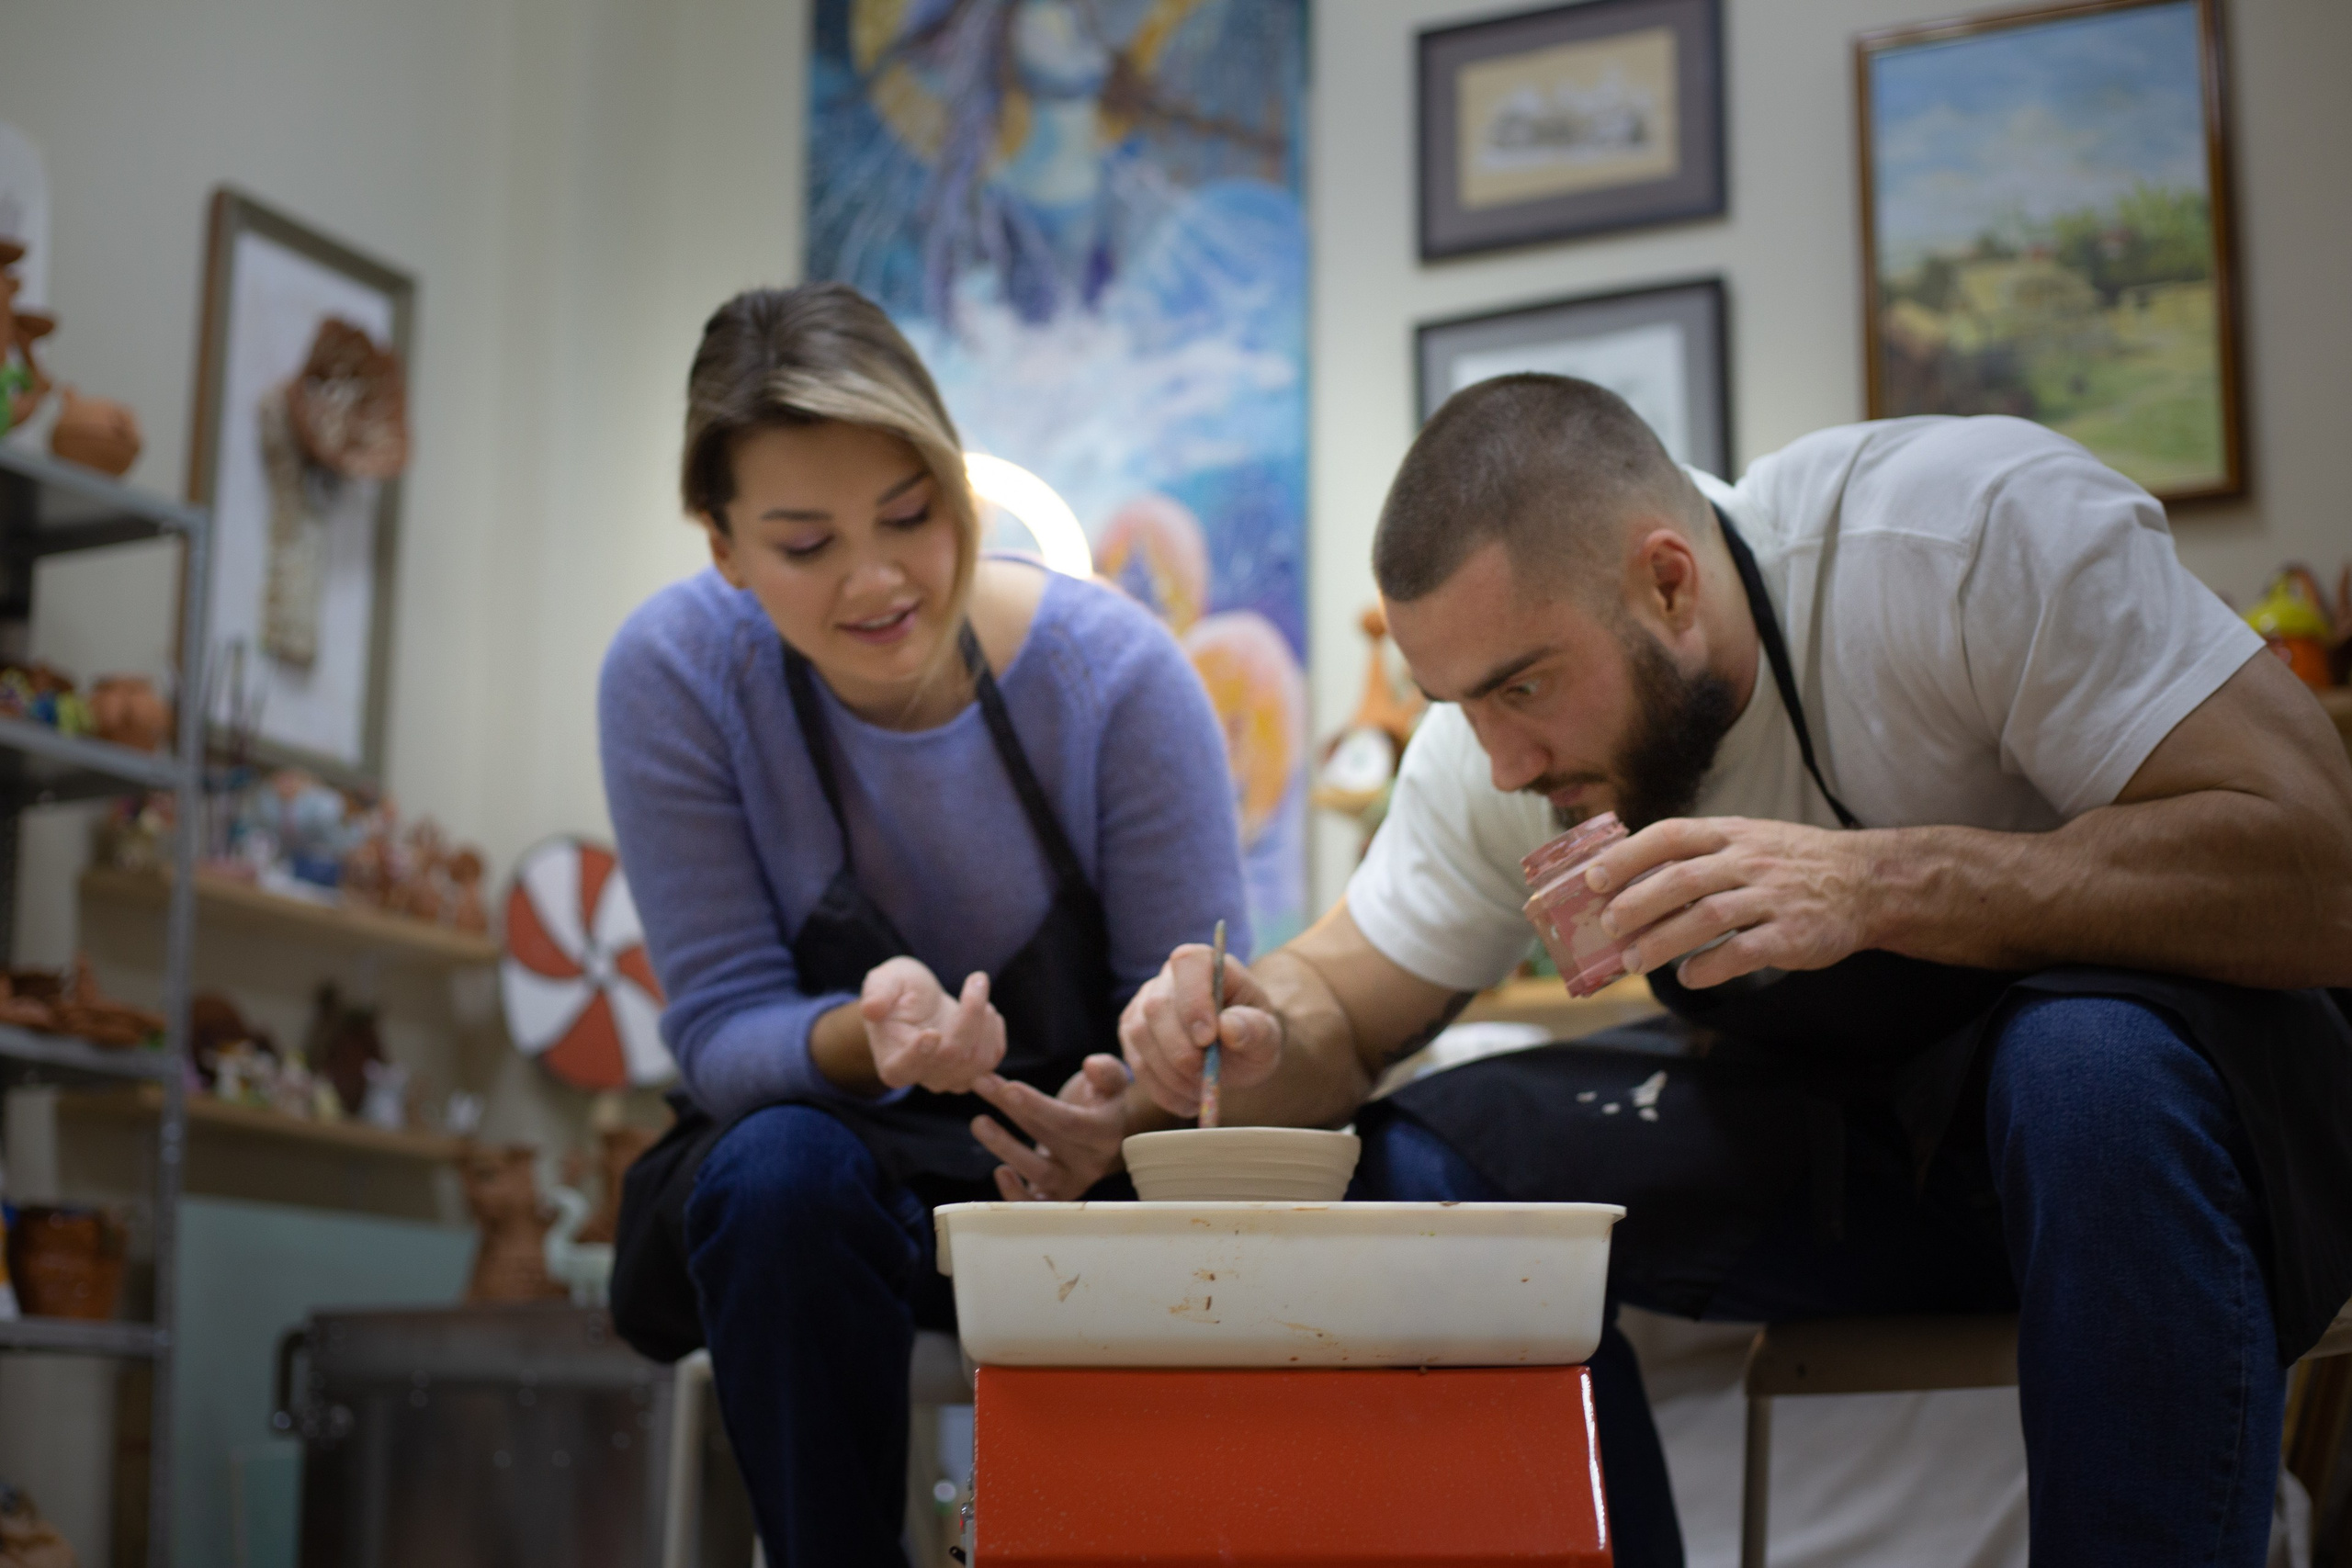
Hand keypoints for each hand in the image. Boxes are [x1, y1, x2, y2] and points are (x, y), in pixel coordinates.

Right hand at [860, 957, 1005, 1093]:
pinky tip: (985, 1007)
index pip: (904, 1069)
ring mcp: (951, 1078)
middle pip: (952, 1056)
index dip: (918, 1055)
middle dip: (970, 1015)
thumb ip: (877, 993)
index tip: (930, 1033)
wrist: (917, 1002)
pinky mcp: (974, 1071)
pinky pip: (993, 1056)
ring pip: (978, 1059)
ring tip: (977, 987)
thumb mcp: (883, 982)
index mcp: (892, 1063)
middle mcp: (923, 1077)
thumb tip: (871, 1008)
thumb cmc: (897, 991)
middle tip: (977, 979)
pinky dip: (995, 1028)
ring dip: (985, 1018)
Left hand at [970, 1056, 1134, 1200]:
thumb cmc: (1102, 1103)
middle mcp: (1093, 1163)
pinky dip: (1015, 1194)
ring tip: (979, 1123)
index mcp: (1106, 1133)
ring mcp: (1074, 1182)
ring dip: (1004, 1147)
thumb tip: (1091, 1066)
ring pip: (1039, 1172)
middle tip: (983, 1085)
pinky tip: (999, 1172)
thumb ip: (1107, 1070)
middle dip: (1014, 1113)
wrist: (1108, 1137)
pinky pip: (1036, 1203)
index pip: (1071, 1123)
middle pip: (1049, 1142)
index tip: (1008, 1088)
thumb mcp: (1112, 1080)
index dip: (1038, 1107)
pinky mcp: (1057, 1196)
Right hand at [1118, 943, 1282, 1116]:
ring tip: (1201, 1088)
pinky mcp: (1132, 1032)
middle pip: (1157, 1006)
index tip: (1208, 1039)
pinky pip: (1135, 1062)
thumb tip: (1228, 1026)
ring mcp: (1144, 1003)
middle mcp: (1168, 977)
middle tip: (1204, 1076)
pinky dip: (1162, 1089)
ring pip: (1141, 1035)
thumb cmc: (1252, 1037)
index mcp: (1205, 963)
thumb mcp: (1266, 1038)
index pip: (1188, 964)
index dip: (1193, 1001)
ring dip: (1171, 1073)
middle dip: (1180, 1049)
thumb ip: (1255, 1030)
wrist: (1235, 1056)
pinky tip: (1187, 1098)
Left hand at [1583, 816, 1881, 988]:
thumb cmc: (1791, 863)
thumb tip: (1629, 874)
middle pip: (1682, 879)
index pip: (1670, 836)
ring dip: (1663, 941)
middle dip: (1638, 903)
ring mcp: (1772, 898)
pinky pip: (1744, 952)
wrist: (1866, 881)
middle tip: (1608, 926)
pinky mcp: (1792, 935)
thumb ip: (1697, 852)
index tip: (1593, 878)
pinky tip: (1688, 976)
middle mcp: (1748, 862)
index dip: (1628, 856)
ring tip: (1633, 961)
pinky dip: (1710, 966)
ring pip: (1708, 917)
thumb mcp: (1746, 839)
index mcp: (1730, 834)